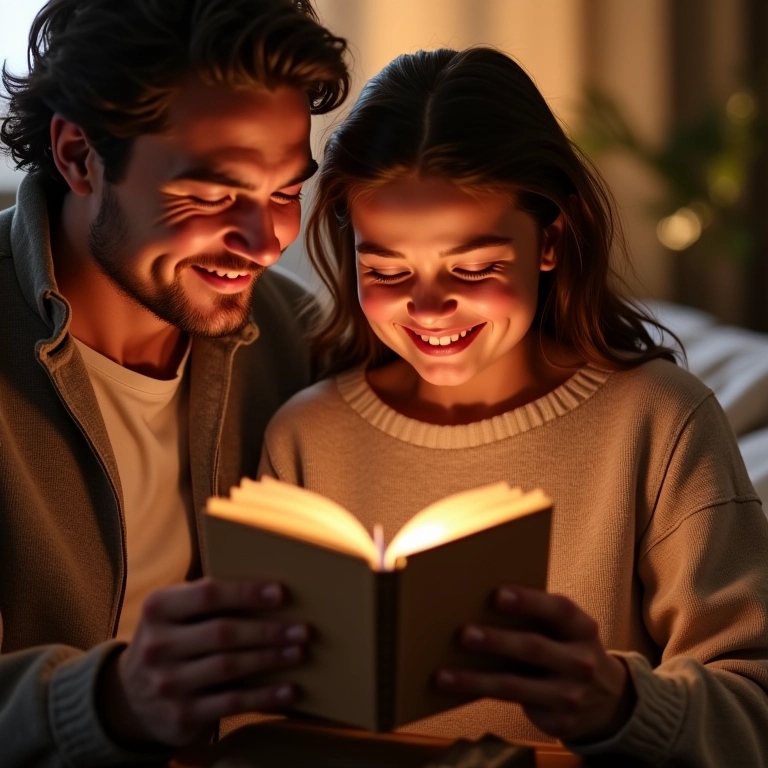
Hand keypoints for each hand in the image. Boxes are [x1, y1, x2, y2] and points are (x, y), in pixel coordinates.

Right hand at [97, 577, 307, 746]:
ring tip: (299, 652)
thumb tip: (270, 588)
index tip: (281, 593)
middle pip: (223, 633)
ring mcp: (167, 683)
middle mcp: (159, 645)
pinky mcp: (181, 715)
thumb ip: (208, 598)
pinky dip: (264, 696)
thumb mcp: (174, 612)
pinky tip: (288, 689)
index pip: (208, 594)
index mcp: (158, 608)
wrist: (131, 697)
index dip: (247, 593)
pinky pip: (230, 703)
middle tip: (301, 629)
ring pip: (229, 667)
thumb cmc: (172, 639)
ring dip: (270, 659)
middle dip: (267, 630)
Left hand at [435, 585, 635, 742]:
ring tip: (445, 674)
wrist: (607, 700)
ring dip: (476, 680)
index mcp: (582, 628)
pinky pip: (513, 707)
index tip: (497, 594)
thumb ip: (538, 617)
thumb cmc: (567, 648)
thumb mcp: (566, 630)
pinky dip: (482, 696)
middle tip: (463, 633)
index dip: (529, 601)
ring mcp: (571, 695)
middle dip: (496, 641)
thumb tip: (480, 600)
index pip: (558, 610)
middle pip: (534, 648)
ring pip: (516, 686)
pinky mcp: (558, 721)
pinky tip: (458, 690)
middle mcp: (581, 662)